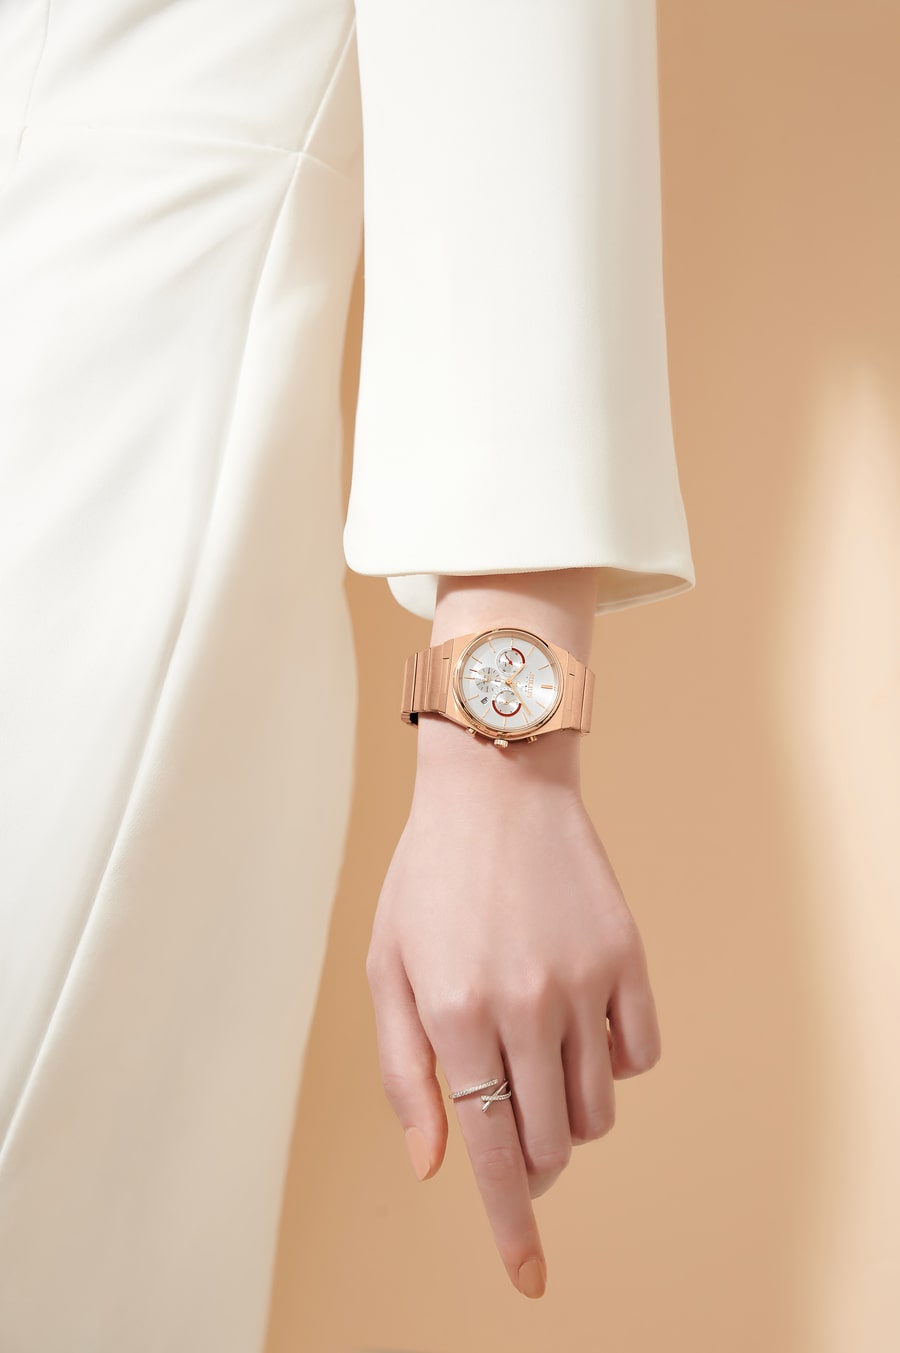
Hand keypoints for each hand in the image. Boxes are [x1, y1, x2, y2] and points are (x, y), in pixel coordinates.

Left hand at [365, 716, 661, 1298]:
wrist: (497, 785)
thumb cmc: (429, 878)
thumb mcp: (388, 966)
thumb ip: (406, 1071)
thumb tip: (435, 1165)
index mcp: (455, 1013)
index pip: (492, 1151)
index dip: (510, 1226)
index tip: (527, 1278)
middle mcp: (525, 1005)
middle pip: (550, 1145)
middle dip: (531, 1162)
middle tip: (513, 1130)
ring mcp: (584, 980)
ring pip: (596, 1109)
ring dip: (568, 1112)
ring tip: (538, 1060)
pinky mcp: (628, 957)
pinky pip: (641, 1055)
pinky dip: (614, 1062)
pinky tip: (580, 1022)